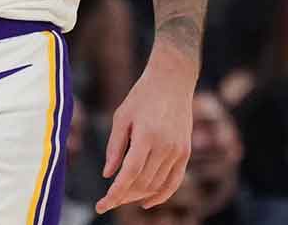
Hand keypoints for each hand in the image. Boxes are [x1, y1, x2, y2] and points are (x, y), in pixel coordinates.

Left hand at [96, 48, 193, 213]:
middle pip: (142, 183)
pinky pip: (174, 181)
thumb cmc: (142, 96)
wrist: (173, 80)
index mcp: (146, 136)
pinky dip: (161, 195)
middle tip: (108, 201)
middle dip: (123, 196)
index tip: (101, 206)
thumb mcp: (121, 116)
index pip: (129, 175)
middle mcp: (165, 146)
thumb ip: (114, 147)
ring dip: (138, 195)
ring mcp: (178, 150)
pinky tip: (146, 203)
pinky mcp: (186, 152)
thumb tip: (108, 175)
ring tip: (122, 198)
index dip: (114, 194)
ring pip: (156, 184)